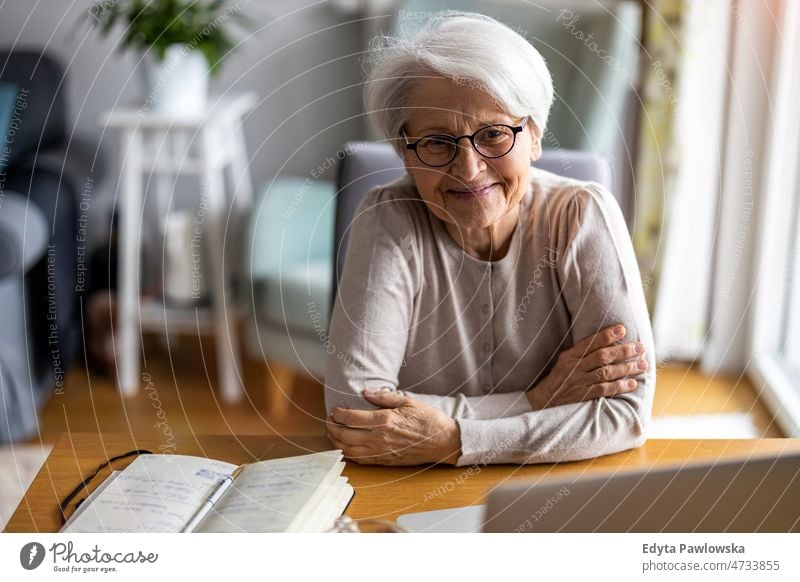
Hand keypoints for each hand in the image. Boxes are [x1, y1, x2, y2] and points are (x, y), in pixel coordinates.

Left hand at [326, 388, 460, 465]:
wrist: (443, 442)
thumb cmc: (428, 420)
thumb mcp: (407, 401)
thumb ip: (384, 397)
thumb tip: (365, 392)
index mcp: (385, 421)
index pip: (351, 418)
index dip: (338, 414)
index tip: (334, 410)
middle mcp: (380, 438)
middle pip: (344, 435)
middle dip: (332, 427)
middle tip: (330, 420)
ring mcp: (381, 452)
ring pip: (348, 450)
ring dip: (336, 442)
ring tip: (333, 433)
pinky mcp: (384, 461)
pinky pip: (359, 460)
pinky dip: (347, 454)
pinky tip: (345, 447)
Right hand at [528, 324, 646, 409]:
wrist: (542, 402)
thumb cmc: (556, 379)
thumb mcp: (563, 361)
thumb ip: (580, 353)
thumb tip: (605, 343)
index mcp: (569, 356)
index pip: (590, 343)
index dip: (607, 335)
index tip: (623, 329)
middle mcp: (574, 367)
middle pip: (602, 356)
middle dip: (624, 351)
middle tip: (640, 347)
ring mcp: (578, 382)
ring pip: (606, 373)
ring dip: (627, 368)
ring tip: (642, 365)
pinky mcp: (582, 396)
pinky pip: (604, 390)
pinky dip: (619, 386)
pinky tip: (632, 383)